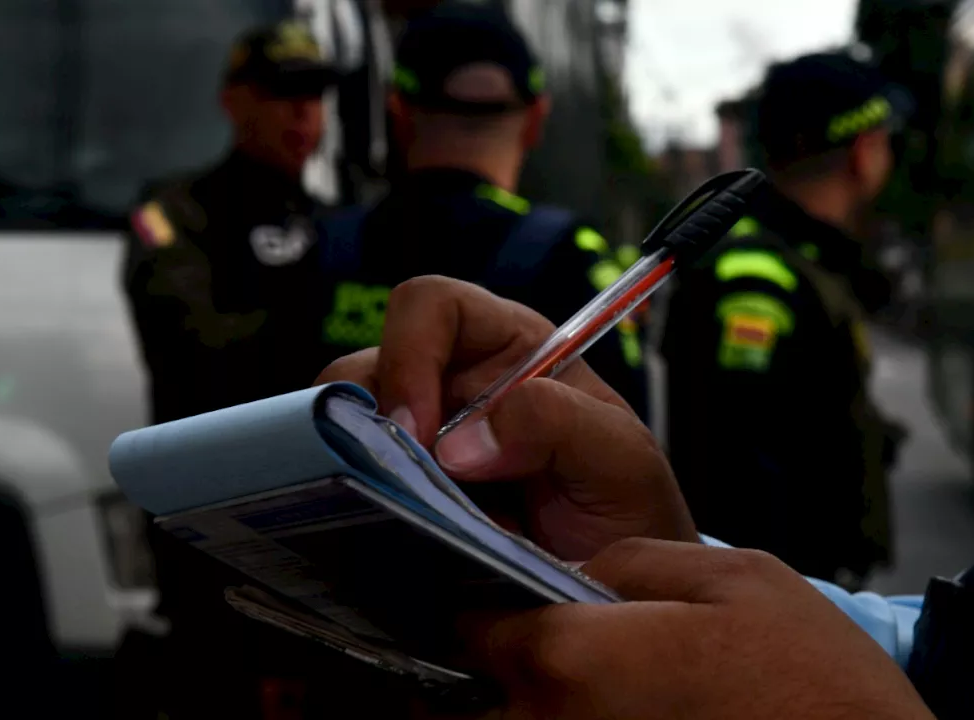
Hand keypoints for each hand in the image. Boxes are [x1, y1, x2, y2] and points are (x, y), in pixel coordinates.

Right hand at [316, 276, 697, 559]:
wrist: (619, 590)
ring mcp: (422, 445)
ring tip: (405, 518)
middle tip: (402, 486)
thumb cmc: (628, 509)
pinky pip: (351, 489)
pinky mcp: (401, 497)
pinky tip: (394, 539)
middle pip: (368, 365)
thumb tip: (459, 442)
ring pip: (345, 430)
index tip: (417, 429)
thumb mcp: (621, 460)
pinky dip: (358, 511)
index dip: (411, 352)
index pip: (434, 307)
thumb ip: (559, 425)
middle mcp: (455, 387)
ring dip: (361, 472)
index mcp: (511, 350)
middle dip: (371, 422)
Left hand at [458, 539, 933, 719]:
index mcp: (575, 661)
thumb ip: (634, 563)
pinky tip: (599, 703)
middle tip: (518, 630)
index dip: (484, 600)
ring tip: (570, 670)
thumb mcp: (735, 577)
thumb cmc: (811, 682)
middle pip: (472, 696)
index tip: (495, 589)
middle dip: (488, 661)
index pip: (476, 626)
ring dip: (509, 700)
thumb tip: (578, 573)